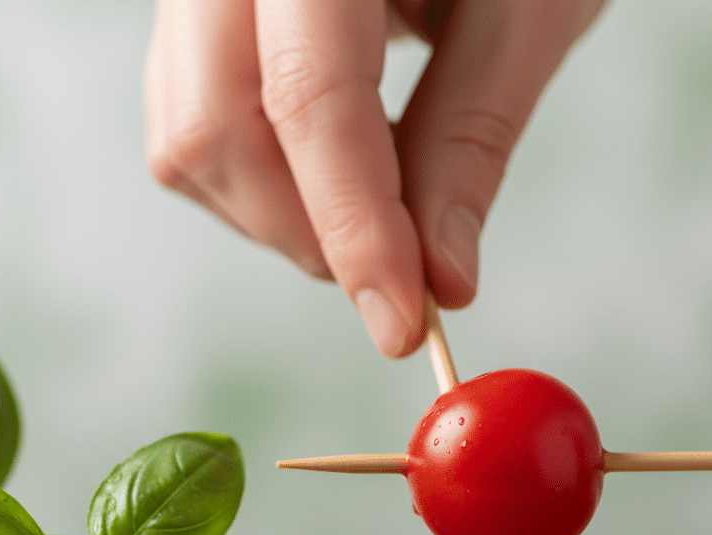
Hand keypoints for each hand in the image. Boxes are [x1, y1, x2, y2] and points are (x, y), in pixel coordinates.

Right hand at [144, 0, 605, 356]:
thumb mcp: (526, 12)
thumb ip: (472, 141)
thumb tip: (441, 283)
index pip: (310, 95)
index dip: (355, 226)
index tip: (405, 325)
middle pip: (216, 127)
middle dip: (309, 232)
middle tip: (397, 277)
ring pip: (187, 142)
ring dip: (281, 218)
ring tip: (375, 204)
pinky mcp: (184, 25)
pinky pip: (187, 132)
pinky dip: (261, 187)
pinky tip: (330, 169)